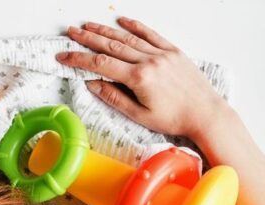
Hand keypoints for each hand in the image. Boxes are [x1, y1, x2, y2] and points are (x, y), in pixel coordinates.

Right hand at [56, 17, 228, 140]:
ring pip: (128, 38)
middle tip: (71, 33)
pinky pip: (151, 34)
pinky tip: (123, 21)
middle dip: (88, 39)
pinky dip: (135, 27)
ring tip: (89, 26)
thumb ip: (115, 97)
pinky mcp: (173, 52)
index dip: (79, 59)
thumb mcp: (139, 115)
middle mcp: (149, 61)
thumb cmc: (174, 119)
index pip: (101, 64)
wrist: (205, 113)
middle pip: (111, 46)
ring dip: (106, 30)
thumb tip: (93, 84)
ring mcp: (162, 54)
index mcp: (139, 78)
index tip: (63, 56)